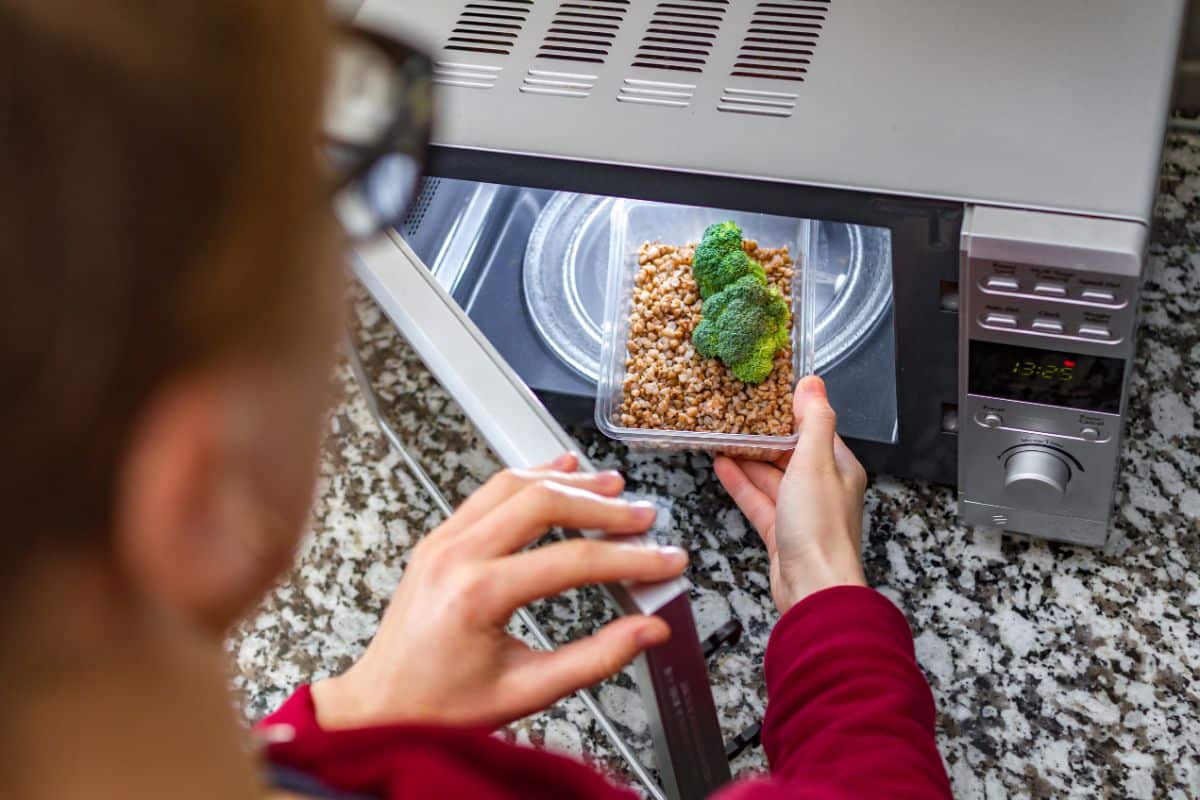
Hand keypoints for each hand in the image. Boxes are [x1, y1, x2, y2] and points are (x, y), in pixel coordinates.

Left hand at [311, 453, 686, 729]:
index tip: (663, 560)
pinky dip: (529, 477)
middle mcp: (455, 557)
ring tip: (611, 486)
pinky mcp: (438, 539)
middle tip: (643, 517)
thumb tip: (647, 632)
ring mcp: (442, 542)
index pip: (572, 561)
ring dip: (568, 481)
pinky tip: (557, 471)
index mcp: (477, 595)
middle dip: (603, 507)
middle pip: (544, 504)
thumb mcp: (526, 691)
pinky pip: (488, 491)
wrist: (380, 708)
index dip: (629, 559)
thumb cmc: (438, 708)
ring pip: (514, 484)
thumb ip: (595, 659)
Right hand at [714, 376, 867, 612]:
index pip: (814, 429)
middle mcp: (823, 488)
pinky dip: (741, 483)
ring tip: (721, 436)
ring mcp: (801, 511)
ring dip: (747, 457)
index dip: (789, 411)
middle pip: (789, 452)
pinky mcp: (781, 532)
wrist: (813, 588)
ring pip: (770, 476)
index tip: (765, 394)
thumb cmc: (821, 529)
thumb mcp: (815, 462)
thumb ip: (813, 421)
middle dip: (762, 435)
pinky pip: (758, 500)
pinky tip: (722, 467)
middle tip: (734, 413)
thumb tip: (813, 384)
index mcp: (839, 467)